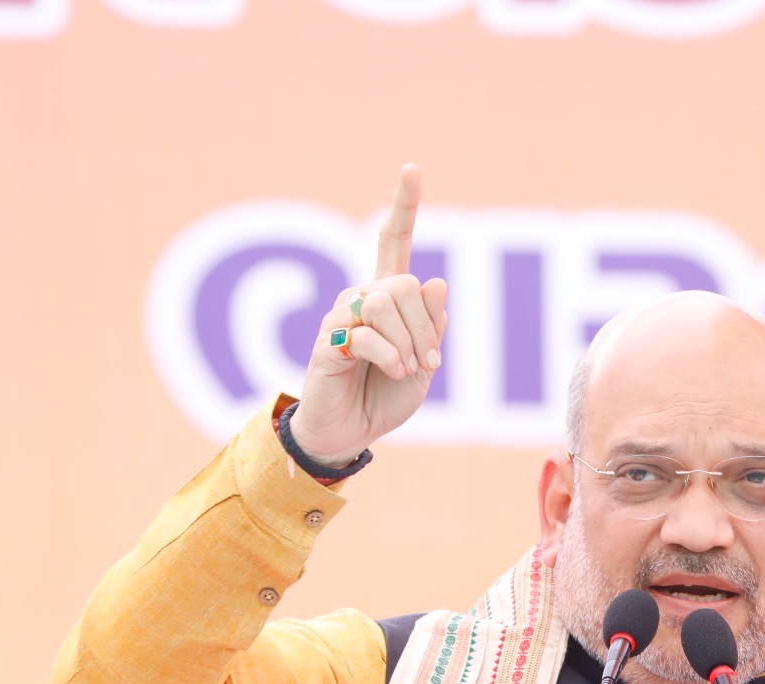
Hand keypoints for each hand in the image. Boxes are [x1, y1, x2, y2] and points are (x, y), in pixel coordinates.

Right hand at [289, 164, 448, 463]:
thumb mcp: (424, 365)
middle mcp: (361, 296)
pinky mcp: (328, 341)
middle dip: (426, 326)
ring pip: (386, 302)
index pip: (394, 241)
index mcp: (388, 297)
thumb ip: (432, 327)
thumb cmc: (384, 398)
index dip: (404, 206)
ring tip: (407, 370)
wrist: (349, 434)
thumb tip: (437, 280)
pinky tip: (392, 372)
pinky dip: (390, 356)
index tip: (411, 168)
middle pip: (405, 283)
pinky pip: (367, 334)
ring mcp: (340, 316)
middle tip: (428, 363)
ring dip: (410, 343)